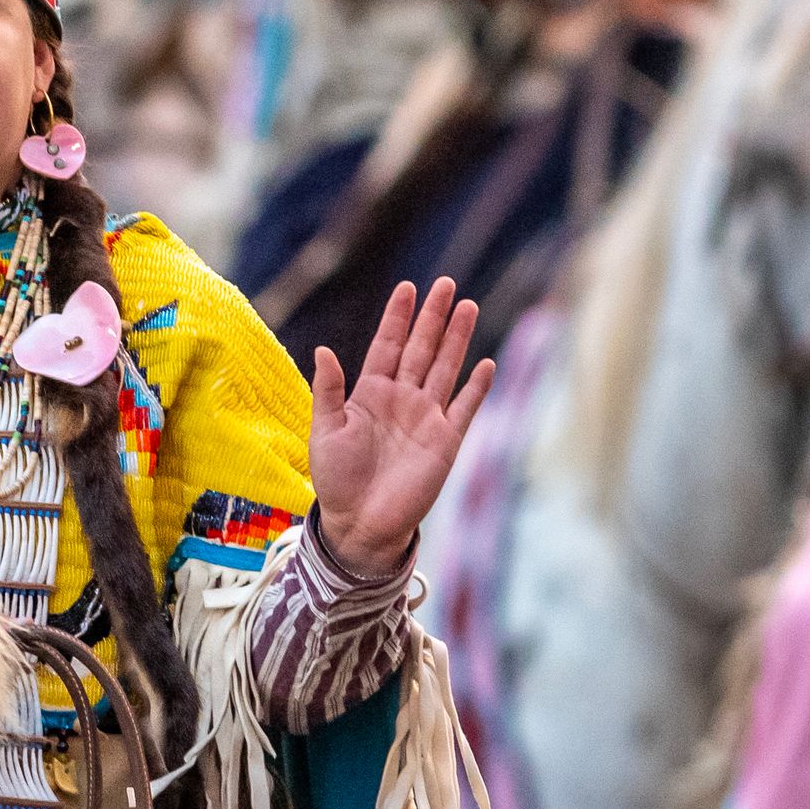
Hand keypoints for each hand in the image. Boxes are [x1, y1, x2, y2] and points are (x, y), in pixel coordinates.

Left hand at [308, 278, 494, 572]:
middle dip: (432, 317)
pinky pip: (464, 408)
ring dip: (456, 339)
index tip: (407, 288)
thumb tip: (323, 350)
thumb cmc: (336, 480)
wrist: (360, 524)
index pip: (388, 346)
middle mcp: (401, 400)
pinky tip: (486, 364)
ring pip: (445, 369)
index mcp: (370, 393)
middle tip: (445, 284)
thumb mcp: (325, 431)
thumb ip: (328, 391)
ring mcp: (425, 418)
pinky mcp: (445, 442)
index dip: (398, 318)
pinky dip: (476, 388)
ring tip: (467, 307)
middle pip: (421, 349)